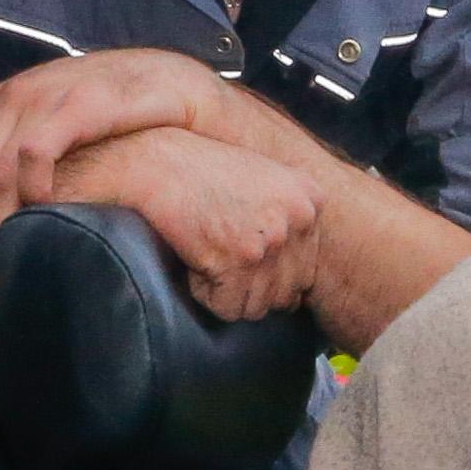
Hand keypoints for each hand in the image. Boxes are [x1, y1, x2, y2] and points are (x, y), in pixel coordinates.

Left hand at [0, 48, 232, 275]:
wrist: (168, 82)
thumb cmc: (111, 119)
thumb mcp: (52, 135)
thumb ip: (19, 162)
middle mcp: (9, 99)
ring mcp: (41, 98)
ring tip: (3, 259)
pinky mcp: (76, 103)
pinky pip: (35, 154)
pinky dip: (31, 192)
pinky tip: (42, 218)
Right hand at [52, 127, 328, 320]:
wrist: (158, 161)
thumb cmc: (202, 173)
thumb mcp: (265, 181)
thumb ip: (291, 224)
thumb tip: (300, 294)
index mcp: (312, 201)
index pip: (306, 270)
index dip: (268, 270)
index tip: (240, 246)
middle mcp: (299, 220)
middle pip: (286, 293)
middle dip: (249, 285)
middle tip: (220, 251)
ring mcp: (271, 242)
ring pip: (258, 306)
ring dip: (227, 291)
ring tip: (207, 251)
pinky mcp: (239, 261)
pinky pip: (228, 308)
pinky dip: (205, 292)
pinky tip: (195, 258)